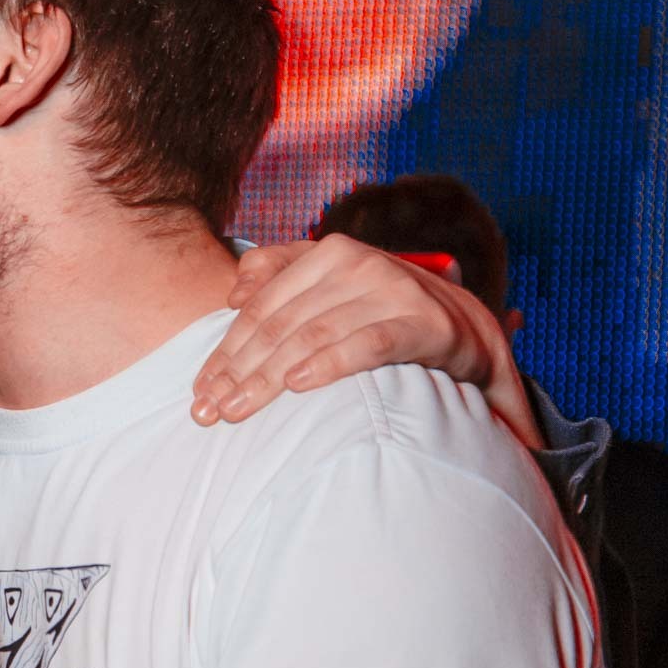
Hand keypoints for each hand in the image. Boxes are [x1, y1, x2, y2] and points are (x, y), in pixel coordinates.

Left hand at [191, 235, 542, 449]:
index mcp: (326, 254)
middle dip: (237, 373)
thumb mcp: (333, 288)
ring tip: (237, 411)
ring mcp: (390, 290)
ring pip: (311, 336)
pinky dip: (329, 364)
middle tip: (208, 413)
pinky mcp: (421, 323)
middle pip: (278, 326)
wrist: (468, 326)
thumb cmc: (382, 312)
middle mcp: (356, 264)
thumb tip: (232, 293)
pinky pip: (365, 345)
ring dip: (267, 379)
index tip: (199, 391)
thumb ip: (281, 276)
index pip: (260, 310)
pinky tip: (298, 385)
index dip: (225, 351)